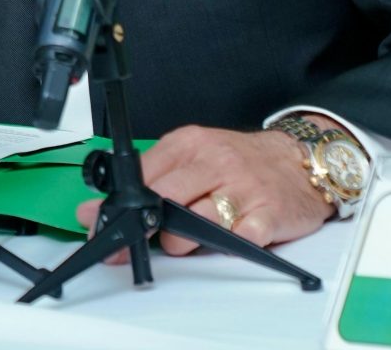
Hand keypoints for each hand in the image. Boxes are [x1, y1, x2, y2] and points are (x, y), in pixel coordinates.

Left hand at [76, 125, 331, 262]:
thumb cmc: (239, 162)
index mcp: (189, 143)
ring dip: (184, 243)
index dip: (118, 206)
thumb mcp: (193, 155)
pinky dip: (226, 247)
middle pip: (164, 200)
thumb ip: (150, 178)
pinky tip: (226, 240)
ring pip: (196, 224)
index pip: (142, 175)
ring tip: (191, 237)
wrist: (297, 162)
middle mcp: (214, 161)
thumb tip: (93, 210)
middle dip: (149, 228)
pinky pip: (238, 240)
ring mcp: (241, 187)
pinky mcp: (267, 214)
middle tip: (151, 237)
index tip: (100, 225)